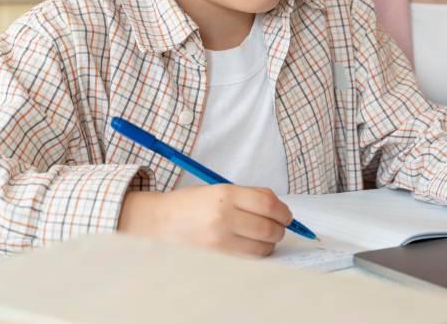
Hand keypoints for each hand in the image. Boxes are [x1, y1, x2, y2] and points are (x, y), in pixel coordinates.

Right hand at [118, 185, 291, 255]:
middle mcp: (224, 216)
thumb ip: (250, 196)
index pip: (269, 204)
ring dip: (270, 243)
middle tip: (280, 227)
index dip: (284, 211)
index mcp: (226, 194)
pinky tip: (252, 245)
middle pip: (269, 228)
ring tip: (265, 237)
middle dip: (280, 228)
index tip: (286, 215)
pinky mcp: (215, 255)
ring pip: (261, 246)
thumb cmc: (191, 203)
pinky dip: (256, 252)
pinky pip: (247, 257)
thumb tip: (278, 207)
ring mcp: (219, 239)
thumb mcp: (220, 189)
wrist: (160, 220)